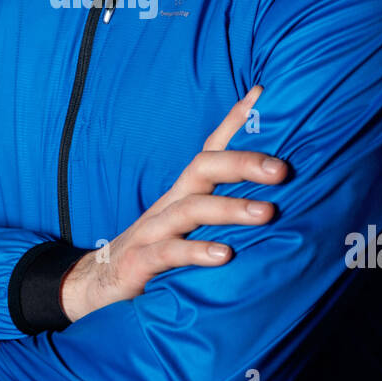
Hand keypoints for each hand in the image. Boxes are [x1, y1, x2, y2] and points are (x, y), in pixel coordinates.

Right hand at [60, 85, 287, 322]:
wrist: (99, 284)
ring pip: (191, 208)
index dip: (234, 122)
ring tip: (266, 213)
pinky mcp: (141, 260)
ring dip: (229, 208)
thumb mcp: (191, 228)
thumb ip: (222, 214)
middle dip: (243, 163)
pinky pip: (169, 252)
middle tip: (282, 169)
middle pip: (203, 168)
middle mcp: (170, 203)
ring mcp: (153, 230)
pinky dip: (196, 251)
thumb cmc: (157, 252)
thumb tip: (273, 202)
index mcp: (184, 193)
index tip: (262, 96)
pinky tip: (224, 255)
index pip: (211, 149)